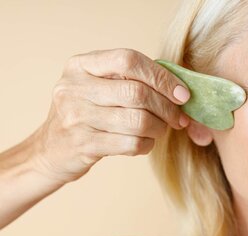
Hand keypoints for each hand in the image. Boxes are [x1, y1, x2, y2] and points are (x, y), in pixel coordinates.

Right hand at [32, 48, 189, 183]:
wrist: (50, 149)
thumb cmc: (85, 113)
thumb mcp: (96, 86)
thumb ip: (128, 80)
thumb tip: (178, 89)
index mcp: (81, 65)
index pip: (129, 60)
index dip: (161, 77)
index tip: (182, 94)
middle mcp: (74, 87)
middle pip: (137, 93)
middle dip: (167, 108)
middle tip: (179, 118)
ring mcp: (76, 117)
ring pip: (138, 121)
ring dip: (160, 128)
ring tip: (162, 129)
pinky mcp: (84, 144)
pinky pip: (131, 144)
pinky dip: (148, 144)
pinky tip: (146, 142)